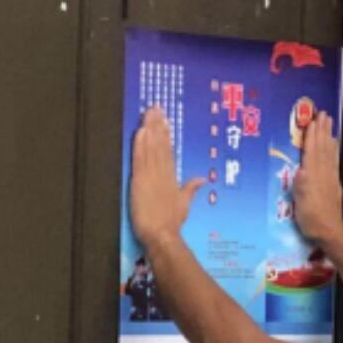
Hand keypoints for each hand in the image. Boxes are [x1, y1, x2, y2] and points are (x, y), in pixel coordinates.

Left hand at [130, 106, 204, 249]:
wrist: (162, 235)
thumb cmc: (172, 223)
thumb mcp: (184, 204)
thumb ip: (191, 188)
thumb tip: (202, 178)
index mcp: (172, 177)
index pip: (168, 151)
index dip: (165, 134)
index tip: (164, 120)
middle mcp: (163, 173)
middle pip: (160, 145)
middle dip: (157, 125)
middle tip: (155, 108)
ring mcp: (151, 176)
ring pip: (151, 148)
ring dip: (149, 130)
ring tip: (148, 114)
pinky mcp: (140, 181)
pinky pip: (140, 159)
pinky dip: (140, 145)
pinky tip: (140, 132)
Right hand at [292, 112, 342, 246]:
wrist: (329, 231)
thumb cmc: (310, 218)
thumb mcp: (300, 202)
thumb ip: (302, 184)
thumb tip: (301, 168)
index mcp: (312, 175)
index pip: (312, 150)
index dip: (312, 135)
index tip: (313, 119)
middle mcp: (323, 173)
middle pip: (323, 148)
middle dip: (323, 131)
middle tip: (324, 114)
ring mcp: (330, 178)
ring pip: (329, 153)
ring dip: (328, 138)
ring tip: (330, 125)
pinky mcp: (334, 185)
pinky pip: (333, 162)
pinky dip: (333, 152)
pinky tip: (333, 148)